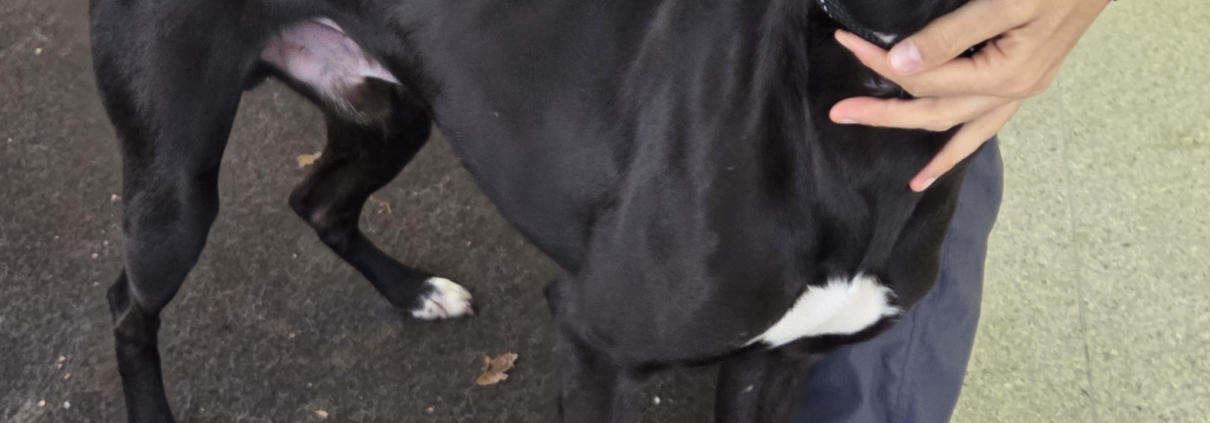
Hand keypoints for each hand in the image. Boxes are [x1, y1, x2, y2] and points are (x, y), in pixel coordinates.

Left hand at [831, 0, 1109, 190]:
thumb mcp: (1006, 2)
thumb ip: (953, 33)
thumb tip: (901, 63)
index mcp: (1005, 74)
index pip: (925, 78)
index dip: (881, 63)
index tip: (847, 42)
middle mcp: (1013, 91)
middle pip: (933, 112)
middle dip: (883, 113)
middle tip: (838, 113)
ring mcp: (1020, 90)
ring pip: (958, 125)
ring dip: (919, 140)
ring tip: (889, 157)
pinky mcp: (1024, 81)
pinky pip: (985, 125)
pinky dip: (959, 147)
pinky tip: (935, 169)